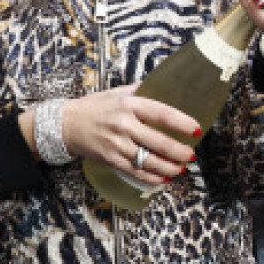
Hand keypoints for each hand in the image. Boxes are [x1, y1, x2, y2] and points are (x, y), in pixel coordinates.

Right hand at [61, 85, 199, 184]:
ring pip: (149, 160)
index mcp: (129, 104)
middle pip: (159, 141)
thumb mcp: (118, 92)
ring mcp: (117, 143)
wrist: (67, 124)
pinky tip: (163, 178)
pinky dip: (152, 177)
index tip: (197, 129)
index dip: (182, 123)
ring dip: (169, 168)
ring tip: (182, 169)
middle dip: (180, 151)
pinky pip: (136, 171)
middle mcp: (124, 123)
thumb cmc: (96, 107)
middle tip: (192, 155)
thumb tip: (165, 85)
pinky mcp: (111, 158)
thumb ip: (141, 90)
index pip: (162, 113)